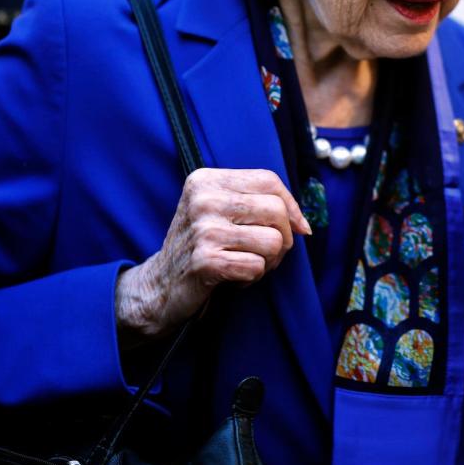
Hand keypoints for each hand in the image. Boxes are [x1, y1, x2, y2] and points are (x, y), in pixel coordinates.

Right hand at [115, 168, 311, 343]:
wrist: (160, 284)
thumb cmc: (200, 245)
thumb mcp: (219, 210)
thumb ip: (256, 204)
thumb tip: (304, 224)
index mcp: (206, 180)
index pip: (268, 180)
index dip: (291, 205)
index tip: (298, 227)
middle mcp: (203, 200)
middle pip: (275, 210)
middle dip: (283, 238)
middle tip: (266, 253)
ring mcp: (203, 230)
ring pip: (273, 241)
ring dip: (268, 261)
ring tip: (246, 263)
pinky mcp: (205, 261)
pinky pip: (257, 267)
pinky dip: (252, 277)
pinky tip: (233, 277)